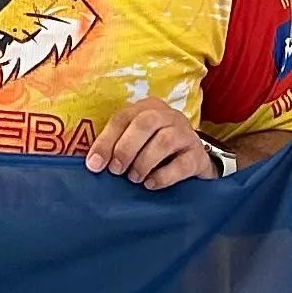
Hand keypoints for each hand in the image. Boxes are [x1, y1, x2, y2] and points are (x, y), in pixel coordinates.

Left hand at [84, 99, 219, 190]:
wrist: (193, 164)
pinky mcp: (198, 155)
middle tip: (116, 171)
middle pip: (145, 123)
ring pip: (165, 140)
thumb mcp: (136, 144)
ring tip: (134, 179)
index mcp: (147, 108)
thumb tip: (94, 164)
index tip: (94, 165)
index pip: (123, 118)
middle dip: (125, 149)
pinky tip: (151, 184)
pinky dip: (163, 176)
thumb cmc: (155, 153)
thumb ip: (116, 146)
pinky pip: (182, 164)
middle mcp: (169, 116)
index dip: (106, 141)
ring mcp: (186, 134)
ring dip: (144, 162)